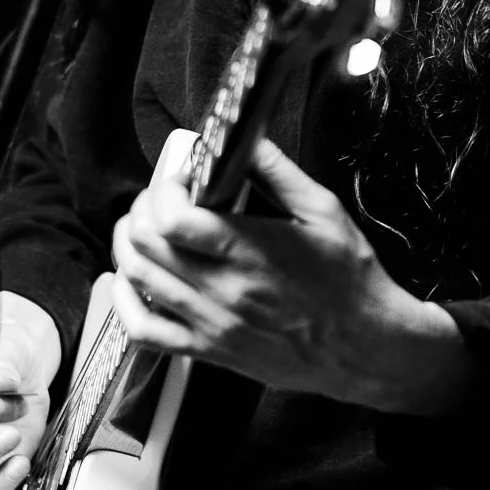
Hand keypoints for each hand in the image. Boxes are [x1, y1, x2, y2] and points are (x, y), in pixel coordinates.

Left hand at [110, 139, 474, 414]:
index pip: (173, 219)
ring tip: (142, 226)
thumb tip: (242, 138)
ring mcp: (211, 325)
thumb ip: (277, 172)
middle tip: (161, 197)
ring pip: (137, 280)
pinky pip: (143, 333)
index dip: (164, 190)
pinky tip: (126, 281)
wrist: (366, 348)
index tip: (181, 178)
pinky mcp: (208, 351)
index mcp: (251, 252)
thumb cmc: (349, 281)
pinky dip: (123, 303)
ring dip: (128, 245)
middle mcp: (224, 291)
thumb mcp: (324, 212)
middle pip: (145, 244)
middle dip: (143, 209)